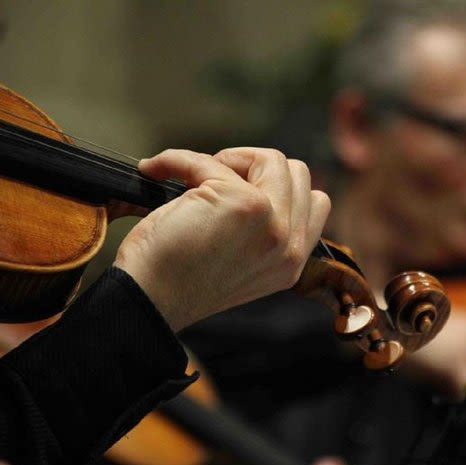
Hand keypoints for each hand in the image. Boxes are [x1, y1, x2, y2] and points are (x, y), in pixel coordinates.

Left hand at [114, 147, 329, 331]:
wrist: (147, 301)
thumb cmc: (178, 281)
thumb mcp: (242, 262)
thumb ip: (264, 230)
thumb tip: (253, 179)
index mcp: (292, 262)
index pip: (315, 202)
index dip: (278, 186)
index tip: (240, 191)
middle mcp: (291, 245)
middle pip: (298, 173)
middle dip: (256, 167)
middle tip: (215, 183)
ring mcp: (272, 222)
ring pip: (271, 159)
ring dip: (229, 159)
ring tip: (195, 177)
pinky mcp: (242, 203)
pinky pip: (212, 160)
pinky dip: (178, 160)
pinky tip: (157, 171)